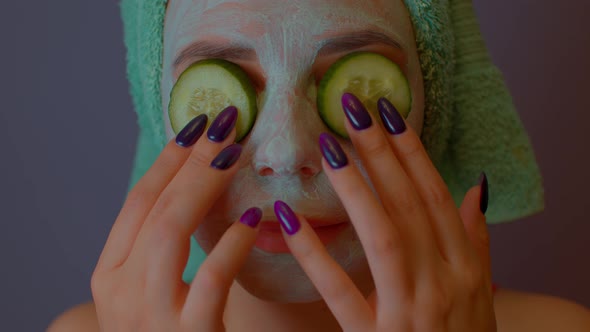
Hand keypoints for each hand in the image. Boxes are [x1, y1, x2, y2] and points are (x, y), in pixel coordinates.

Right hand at [91, 107, 261, 331]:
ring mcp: (149, 318)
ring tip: (235, 154)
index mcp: (109, 274)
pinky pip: (210, 281)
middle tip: (226, 124)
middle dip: (192, 161)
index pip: (137, 202)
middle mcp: (119, 293)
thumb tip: (197, 178)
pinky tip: (256, 220)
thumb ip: (164, 243)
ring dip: (205, 186)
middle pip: (155, 208)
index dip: (168, 160)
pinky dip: (231, 245)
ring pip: (171, 233)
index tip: (197, 125)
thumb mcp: (154, 288)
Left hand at [274, 94, 495, 330]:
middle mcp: (444, 281)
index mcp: (465, 265)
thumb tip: (474, 188)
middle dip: (381, 153)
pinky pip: (342, 293)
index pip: (434, 195)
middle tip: (350, 109)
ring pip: (384, 236)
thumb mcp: (480, 290)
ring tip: (329, 148)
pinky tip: (287, 219)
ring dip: (356, 189)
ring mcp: (412, 310)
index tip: (386, 110)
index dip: (411, 150)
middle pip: (408, 205)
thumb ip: (477, 240)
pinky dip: (316, 255)